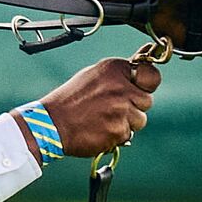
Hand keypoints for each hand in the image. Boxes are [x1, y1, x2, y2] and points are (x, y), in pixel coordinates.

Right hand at [29, 54, 160, 156]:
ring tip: (102, 120)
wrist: (50, 124)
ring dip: (126, 123)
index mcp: (114, 69)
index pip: (151, 75)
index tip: (140, 88)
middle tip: (110, 109)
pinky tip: (99, 129)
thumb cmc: (71, 100)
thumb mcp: (93, 76)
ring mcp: (121, 110)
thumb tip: (144, 65)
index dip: (147, 84)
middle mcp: (121, 87)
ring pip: (140, 120)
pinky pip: (128, 134)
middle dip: (133, 107)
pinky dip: (116, 135)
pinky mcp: (119, 130)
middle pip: (147, 100)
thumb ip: (119, 74)